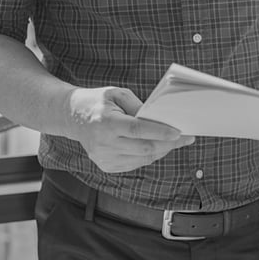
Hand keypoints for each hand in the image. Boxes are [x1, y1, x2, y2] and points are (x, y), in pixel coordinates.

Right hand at [65, 86, 194, 172]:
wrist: (71, 116)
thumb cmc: (98, 101)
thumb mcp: (117, 94)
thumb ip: (139, 106)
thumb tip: (160, 120)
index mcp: (106, 122)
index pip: (138, 130)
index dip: (160, 132)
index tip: (179, 133)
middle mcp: (103, 143)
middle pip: (144, 148)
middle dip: (169, 144)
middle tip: (186, 138)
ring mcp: (103, 157)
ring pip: (142, 159)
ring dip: (162, 151)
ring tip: (175, 142)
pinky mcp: (105, 166)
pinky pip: (135, 164)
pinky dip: (149, 156)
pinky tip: (157, 147)